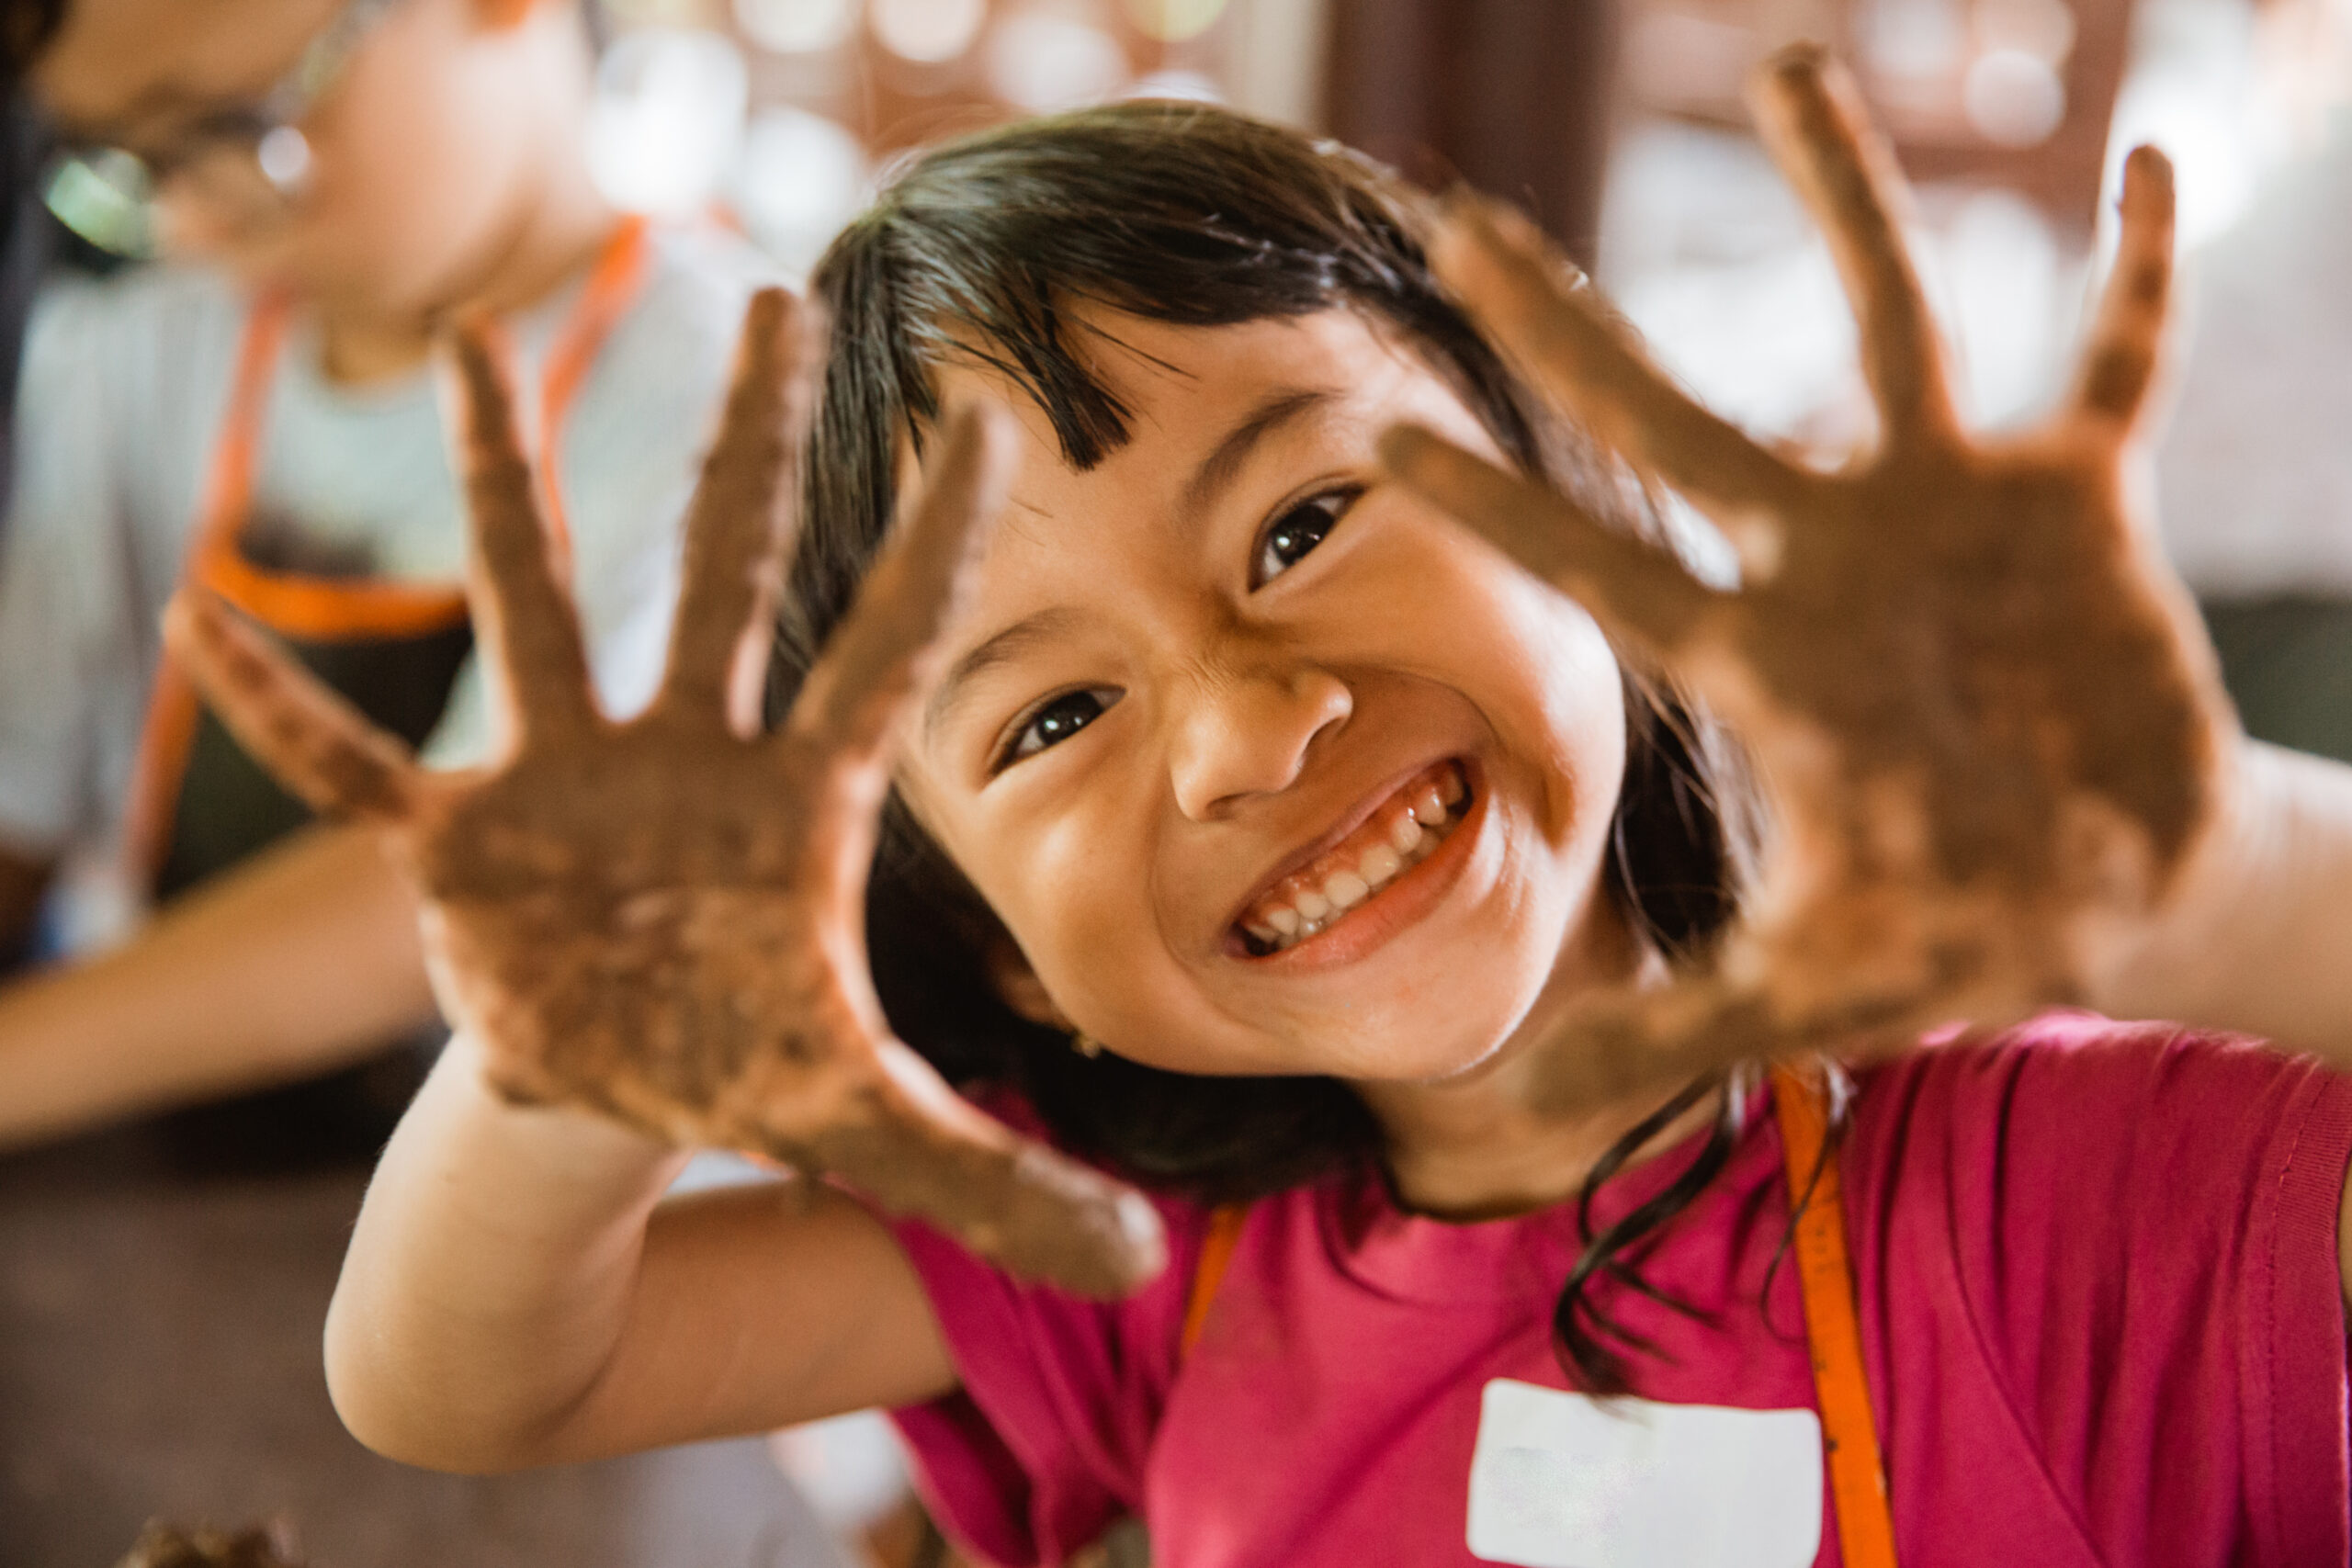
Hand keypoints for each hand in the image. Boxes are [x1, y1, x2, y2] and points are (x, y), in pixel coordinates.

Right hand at [166, 289, 1163, 1295]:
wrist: (616, 1096)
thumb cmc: (743, 1068)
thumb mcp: (866, 1128)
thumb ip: (994, 1180)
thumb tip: (1137, 1262)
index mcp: (796, 807)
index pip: (880, 654)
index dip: (931, 547)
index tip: (989, 422)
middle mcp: (685, 760)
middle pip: (720, 571)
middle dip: (745, 442)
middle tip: (773, 296)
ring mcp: (565, 787)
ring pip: (535, 608)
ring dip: (502, 483)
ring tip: (473, 348)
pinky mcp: (459, 847)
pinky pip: (356, 770)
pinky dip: (286, 712)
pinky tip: (204, 625)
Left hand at [1383, 47, 2237, 1070]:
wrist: (2114, 891)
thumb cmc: (1952, 927)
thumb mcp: (1806, 990)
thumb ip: (1666, 1033)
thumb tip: (1510, 1107)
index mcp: (1753, 656)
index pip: (1590, 561)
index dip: (1483, 505)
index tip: (1365, 437)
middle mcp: (1824, 554)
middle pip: (1671, 410)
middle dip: (1567, 323)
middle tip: (1461, 219)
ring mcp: (1946, 510)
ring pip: (1886, 319)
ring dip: (1845, 202)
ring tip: (1784, 72)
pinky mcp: (2076, 499)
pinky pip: (2115, 364)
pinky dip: (2139, 280)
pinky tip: (2149, 172)